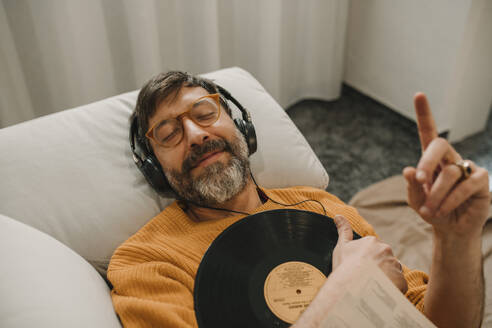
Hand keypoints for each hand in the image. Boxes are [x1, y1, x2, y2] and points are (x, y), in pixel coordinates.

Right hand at [332, 215, 406, 293]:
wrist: (353, 286)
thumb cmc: (345, 266)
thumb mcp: (342, 246)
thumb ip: (343, 230)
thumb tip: (338, 215)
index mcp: (372, 241)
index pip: (373, 250)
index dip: (366, 261)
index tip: (360, 268)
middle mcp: (386, 250)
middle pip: (384, 260)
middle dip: (378, 268)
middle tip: (366, 278)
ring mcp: (395, 265)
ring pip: (392, 272)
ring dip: (385, 278)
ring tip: (372, 287)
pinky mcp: (401, 280)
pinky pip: (398, 285)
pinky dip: (391, 289)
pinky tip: (379, 292)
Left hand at [403, 93, 489, 238]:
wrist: (451, 230)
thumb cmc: (432, 210)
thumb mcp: (416, 199)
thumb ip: (412, 185)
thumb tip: (409, 169)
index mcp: (432, 158)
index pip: (429, 131)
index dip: (424, 113)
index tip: (418, 94)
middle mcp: (450, 158)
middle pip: (439, 144)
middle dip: (427, 161)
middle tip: (420, 179)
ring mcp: (468, 167)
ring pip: (450, 172)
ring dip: (436, 194)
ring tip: (429, 210)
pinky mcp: (481, 180)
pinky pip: (465, 185)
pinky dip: (450, 199)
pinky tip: (444, 210)